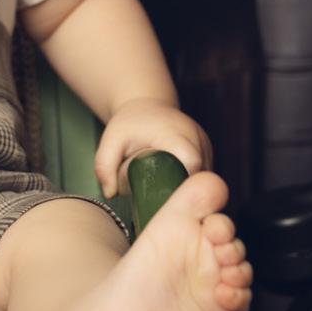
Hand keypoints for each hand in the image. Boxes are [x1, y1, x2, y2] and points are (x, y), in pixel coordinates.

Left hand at [94, 99, 211, 199]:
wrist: (146, 105)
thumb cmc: (129, 124)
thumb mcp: (111, 141)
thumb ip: (104, 166)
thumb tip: (111, 193)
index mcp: (175, 134)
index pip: (191, 162)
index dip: (182, 183)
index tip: (165, 197)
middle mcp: (195, 137)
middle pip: (201, 173)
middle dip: (185, 191)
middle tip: (164, 204)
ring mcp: (204, 143)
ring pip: (206, 175)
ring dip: (190, 188)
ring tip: (169, 196)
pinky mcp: (206, 150)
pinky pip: (205, 172)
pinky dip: (193, 182)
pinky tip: (177, 190)